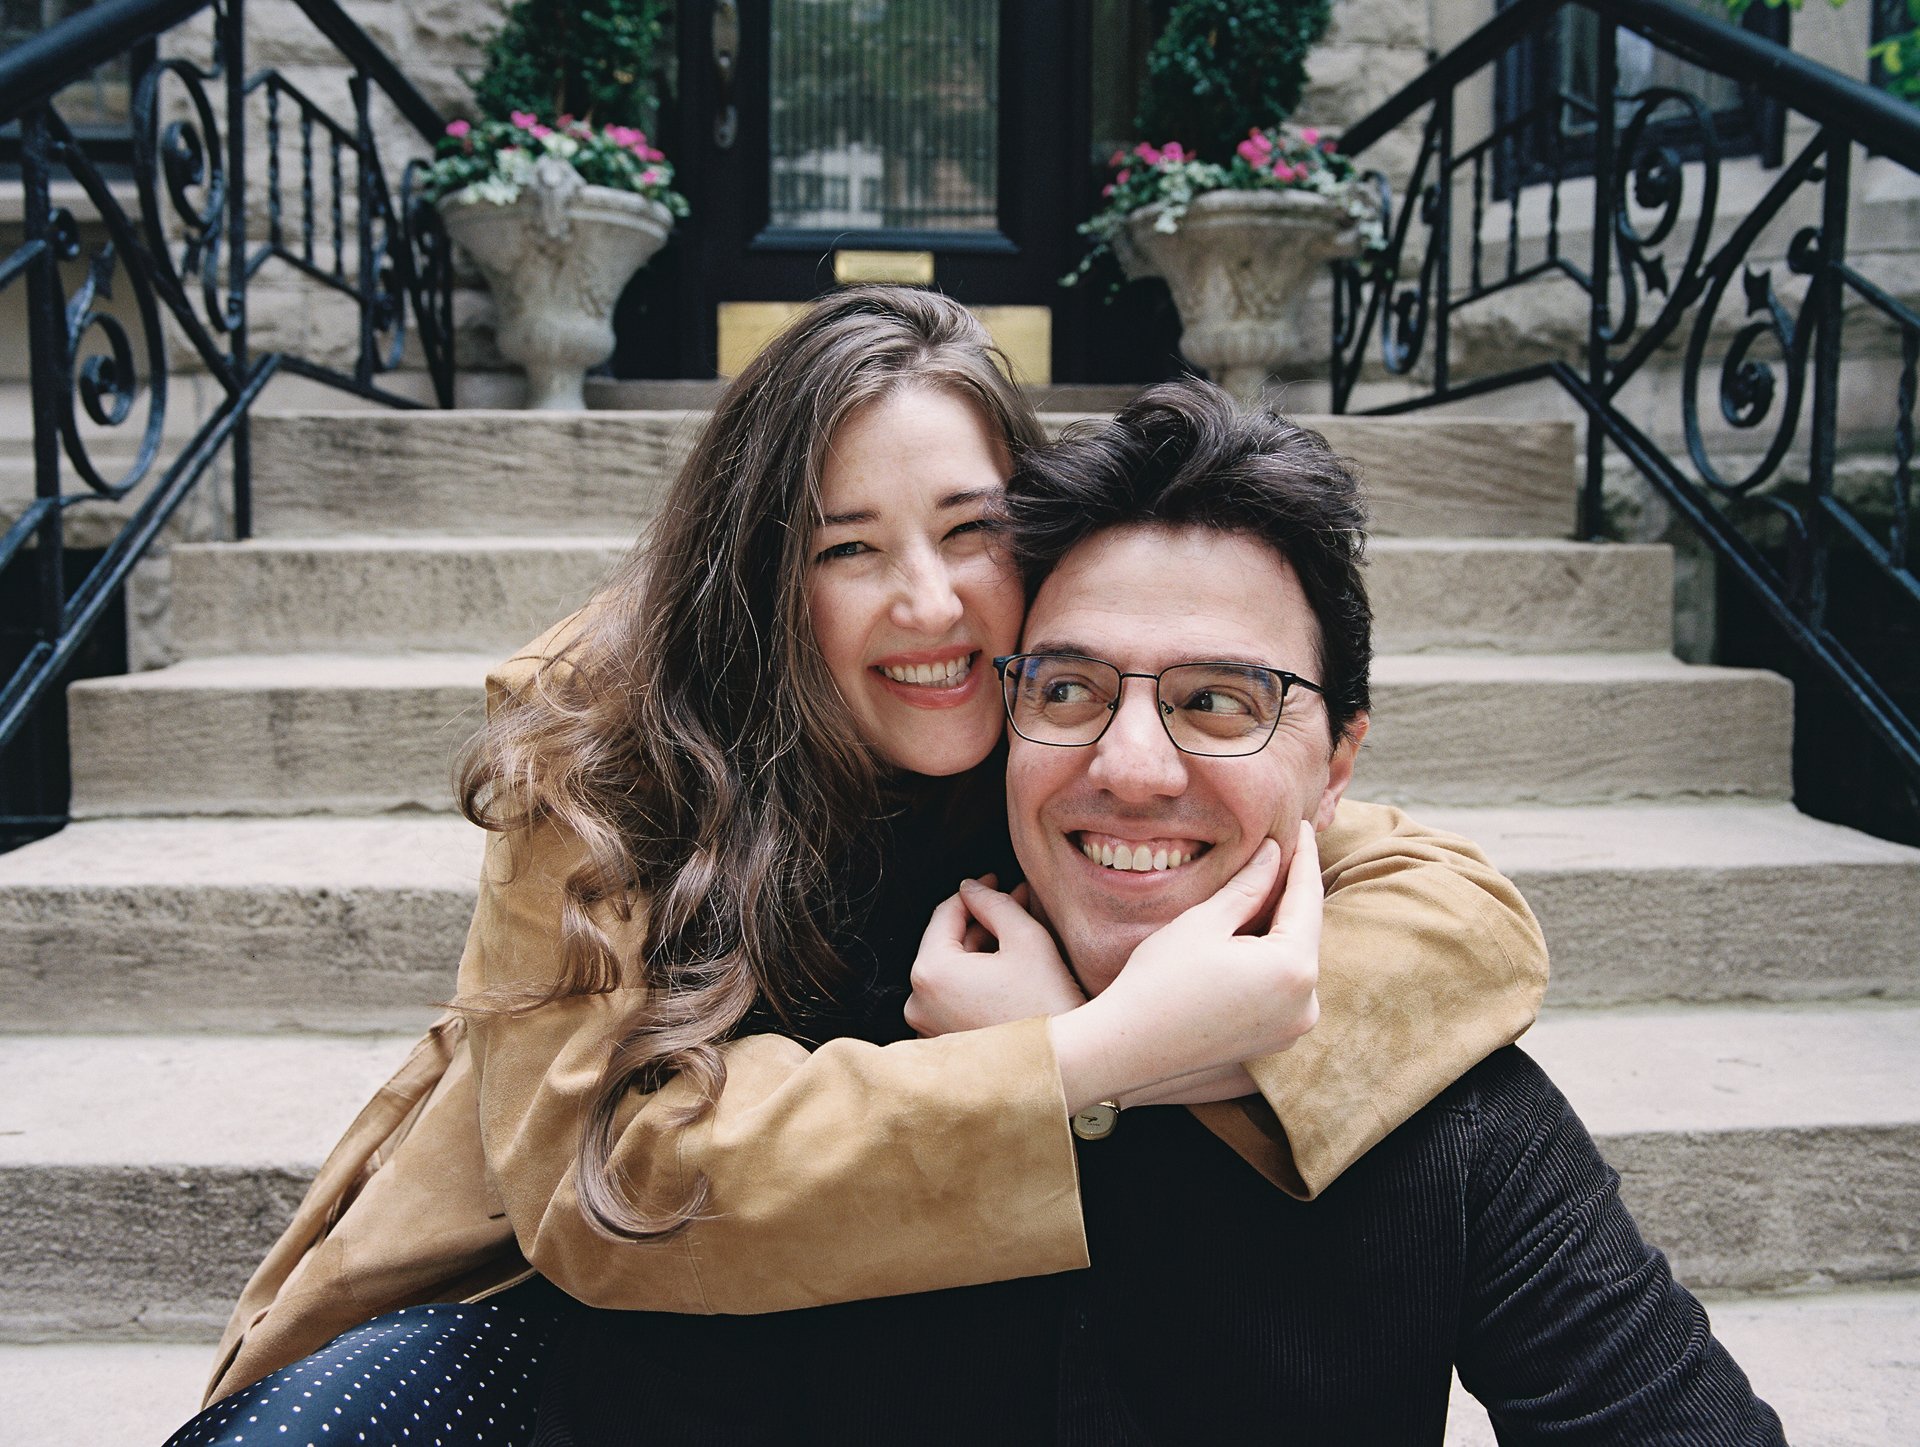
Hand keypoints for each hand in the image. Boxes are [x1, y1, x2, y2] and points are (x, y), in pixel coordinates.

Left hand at [905, 877, 1086, 1037]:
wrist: (1063, 1064)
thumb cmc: (1046, 1003)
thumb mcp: (1025, 937)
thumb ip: (993, 902)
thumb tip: (971, 888)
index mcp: (930, 972)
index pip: (945, 914)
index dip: (974, 892)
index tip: (995, 881)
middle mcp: (918, 1002)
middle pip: (949, 944)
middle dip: (983, 922)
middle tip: (1016, 903)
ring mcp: (928, 1028)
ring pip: (954, 972)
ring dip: (983, 949)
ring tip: (1017, 934)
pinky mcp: (945, 1044)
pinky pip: (956, 999)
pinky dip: (978, 980)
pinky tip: (1009, 969)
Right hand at [1049, 823, 1322, 1112]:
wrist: (1129, 1045)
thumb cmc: (1160, 979)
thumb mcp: (1205, 922)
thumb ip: (1248, 885)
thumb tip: (1275, 853)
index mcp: (1293, 969)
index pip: (1308, 899)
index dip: (1304, 859)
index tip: (1304, 826)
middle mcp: (1306, 1002)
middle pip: (1307, 931)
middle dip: (1297, 890)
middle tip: (1289, 848)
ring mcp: (1295, 1026)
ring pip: (1298, 958)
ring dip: (1287, 923)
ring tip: (1274, 882)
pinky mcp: (1278, 1039)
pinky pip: (1287, 985)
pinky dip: (1277, 956)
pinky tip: (1261, 930)